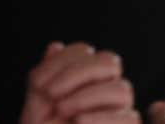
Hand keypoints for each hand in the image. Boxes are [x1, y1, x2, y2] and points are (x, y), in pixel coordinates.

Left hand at [19, 42, 135, 123]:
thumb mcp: (36, 103)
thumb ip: (45, 74)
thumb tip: (55, 47)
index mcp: (84, 77)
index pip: (85, 52)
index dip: (62, 63)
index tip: (39, 85)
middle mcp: (105, 89)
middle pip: (109, 62)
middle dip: (78, 74)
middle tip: (53, 95)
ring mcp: (119, 111)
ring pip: (122, 89)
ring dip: (88, 96)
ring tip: (65, 111)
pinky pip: (128, 118)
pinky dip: (101, 117)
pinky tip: (79, 121)